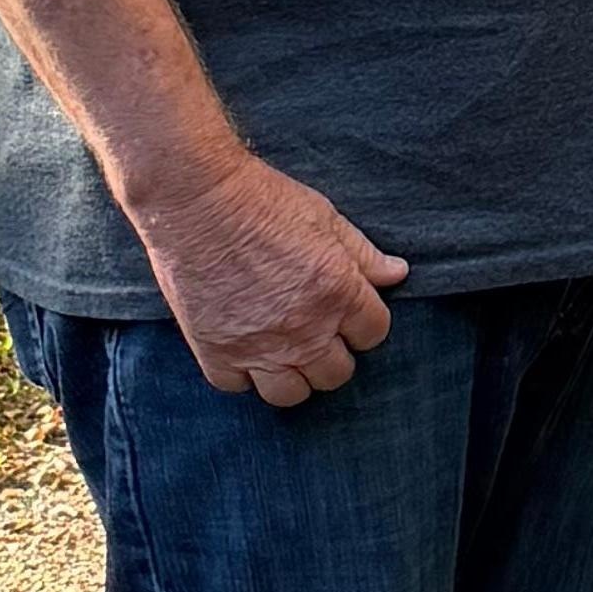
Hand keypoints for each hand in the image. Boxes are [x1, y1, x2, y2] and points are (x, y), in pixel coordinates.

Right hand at [139, 153, 408, 403]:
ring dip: (292, 375)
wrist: (194, 197)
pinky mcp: (215, 351)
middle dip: (331, 354)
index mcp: (339, 293)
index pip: (373, 335)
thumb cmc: (262, 200)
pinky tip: (242, 348)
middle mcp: (304, 329)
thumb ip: (363, 254)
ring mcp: (258, 346)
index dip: (362, 323)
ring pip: (290, 394)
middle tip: (314, 331)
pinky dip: (241, 373)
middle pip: (336, 374)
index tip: (345, 311)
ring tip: (282, 350)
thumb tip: (397, 274)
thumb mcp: (325, 218)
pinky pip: (237, 386)